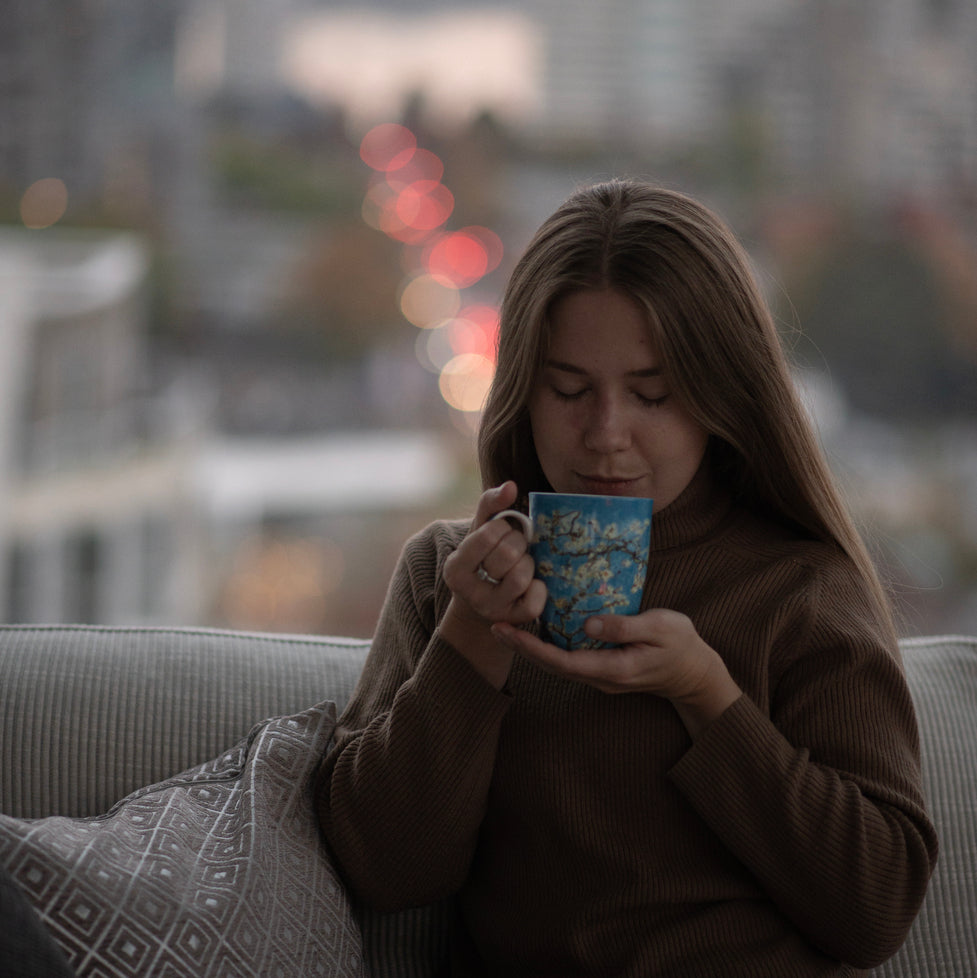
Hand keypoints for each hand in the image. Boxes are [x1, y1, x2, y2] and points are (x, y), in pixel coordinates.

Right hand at [440, 482, 546, 688]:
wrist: (482, 604)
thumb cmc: (484, 559)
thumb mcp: (480, 531)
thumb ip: (490, 505)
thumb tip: (511, 486)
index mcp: (455, 567)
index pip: (489, 534)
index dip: (504, 528)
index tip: (501, 534)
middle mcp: (468, 592)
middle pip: (508, 555)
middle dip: (518, 545)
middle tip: (515, 548)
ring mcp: (491, 610)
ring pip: (522, 577)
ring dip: (529, 564)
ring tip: (522, 564)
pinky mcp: (513, 622)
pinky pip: (535, 602)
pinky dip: (539, 588)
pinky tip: (533, 583)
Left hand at [492, 609, 740, 737]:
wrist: (695, 673)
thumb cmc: (681, 645)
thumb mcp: (660, 628)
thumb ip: (624, 626)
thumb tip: (588, 624)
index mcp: (612, 669)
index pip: (561, 661)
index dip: (530, 647)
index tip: (506, 630)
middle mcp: (600, 678)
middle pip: (551, 665)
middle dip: (521, 647)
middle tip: (494, 624)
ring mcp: (600, 677)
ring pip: (557, 665)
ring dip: (531, 647)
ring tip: (507, 625)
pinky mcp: (602, 669)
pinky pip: (568, 660)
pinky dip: (548, 646)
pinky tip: (537, 629)